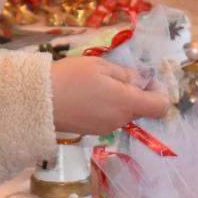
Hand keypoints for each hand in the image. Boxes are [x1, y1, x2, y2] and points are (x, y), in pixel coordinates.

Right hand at [50, 55, 167, 133]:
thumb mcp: (100, 66)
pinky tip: (87, 96)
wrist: (37, 102)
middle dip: (135, 93)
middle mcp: (120, 120)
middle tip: (115, 75)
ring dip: (119, 100)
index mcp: (126, 102)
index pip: (160, 106)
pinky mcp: (92, 131)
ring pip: (123, 113)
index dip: (159, 91)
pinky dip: (106, 107)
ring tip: (97, 84)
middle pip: (140, 109)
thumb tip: (142, 81)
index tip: (145, 79)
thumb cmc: (70, 77)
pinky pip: (109, 118)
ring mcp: (106, 128)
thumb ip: (125, 74)